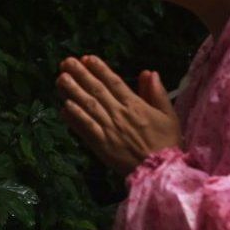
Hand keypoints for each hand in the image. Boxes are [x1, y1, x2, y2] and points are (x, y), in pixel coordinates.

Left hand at [57, 55, 181, 174]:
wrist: (160, 170)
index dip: (99, 69)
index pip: (114, 82)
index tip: (87, 58)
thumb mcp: (168, 115)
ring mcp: (108, 129)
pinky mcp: (100, 144)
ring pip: (87, 106)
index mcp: (135, 105)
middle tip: (67, 62)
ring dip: (73, 91)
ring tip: (60, 78)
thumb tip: (149, 72)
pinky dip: (75, 117)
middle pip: (96, 90)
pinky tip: (64, 106)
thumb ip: (157, 93)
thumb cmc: (166, 142)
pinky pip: (85, 127)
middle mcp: (119, 114)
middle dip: (80, 74)